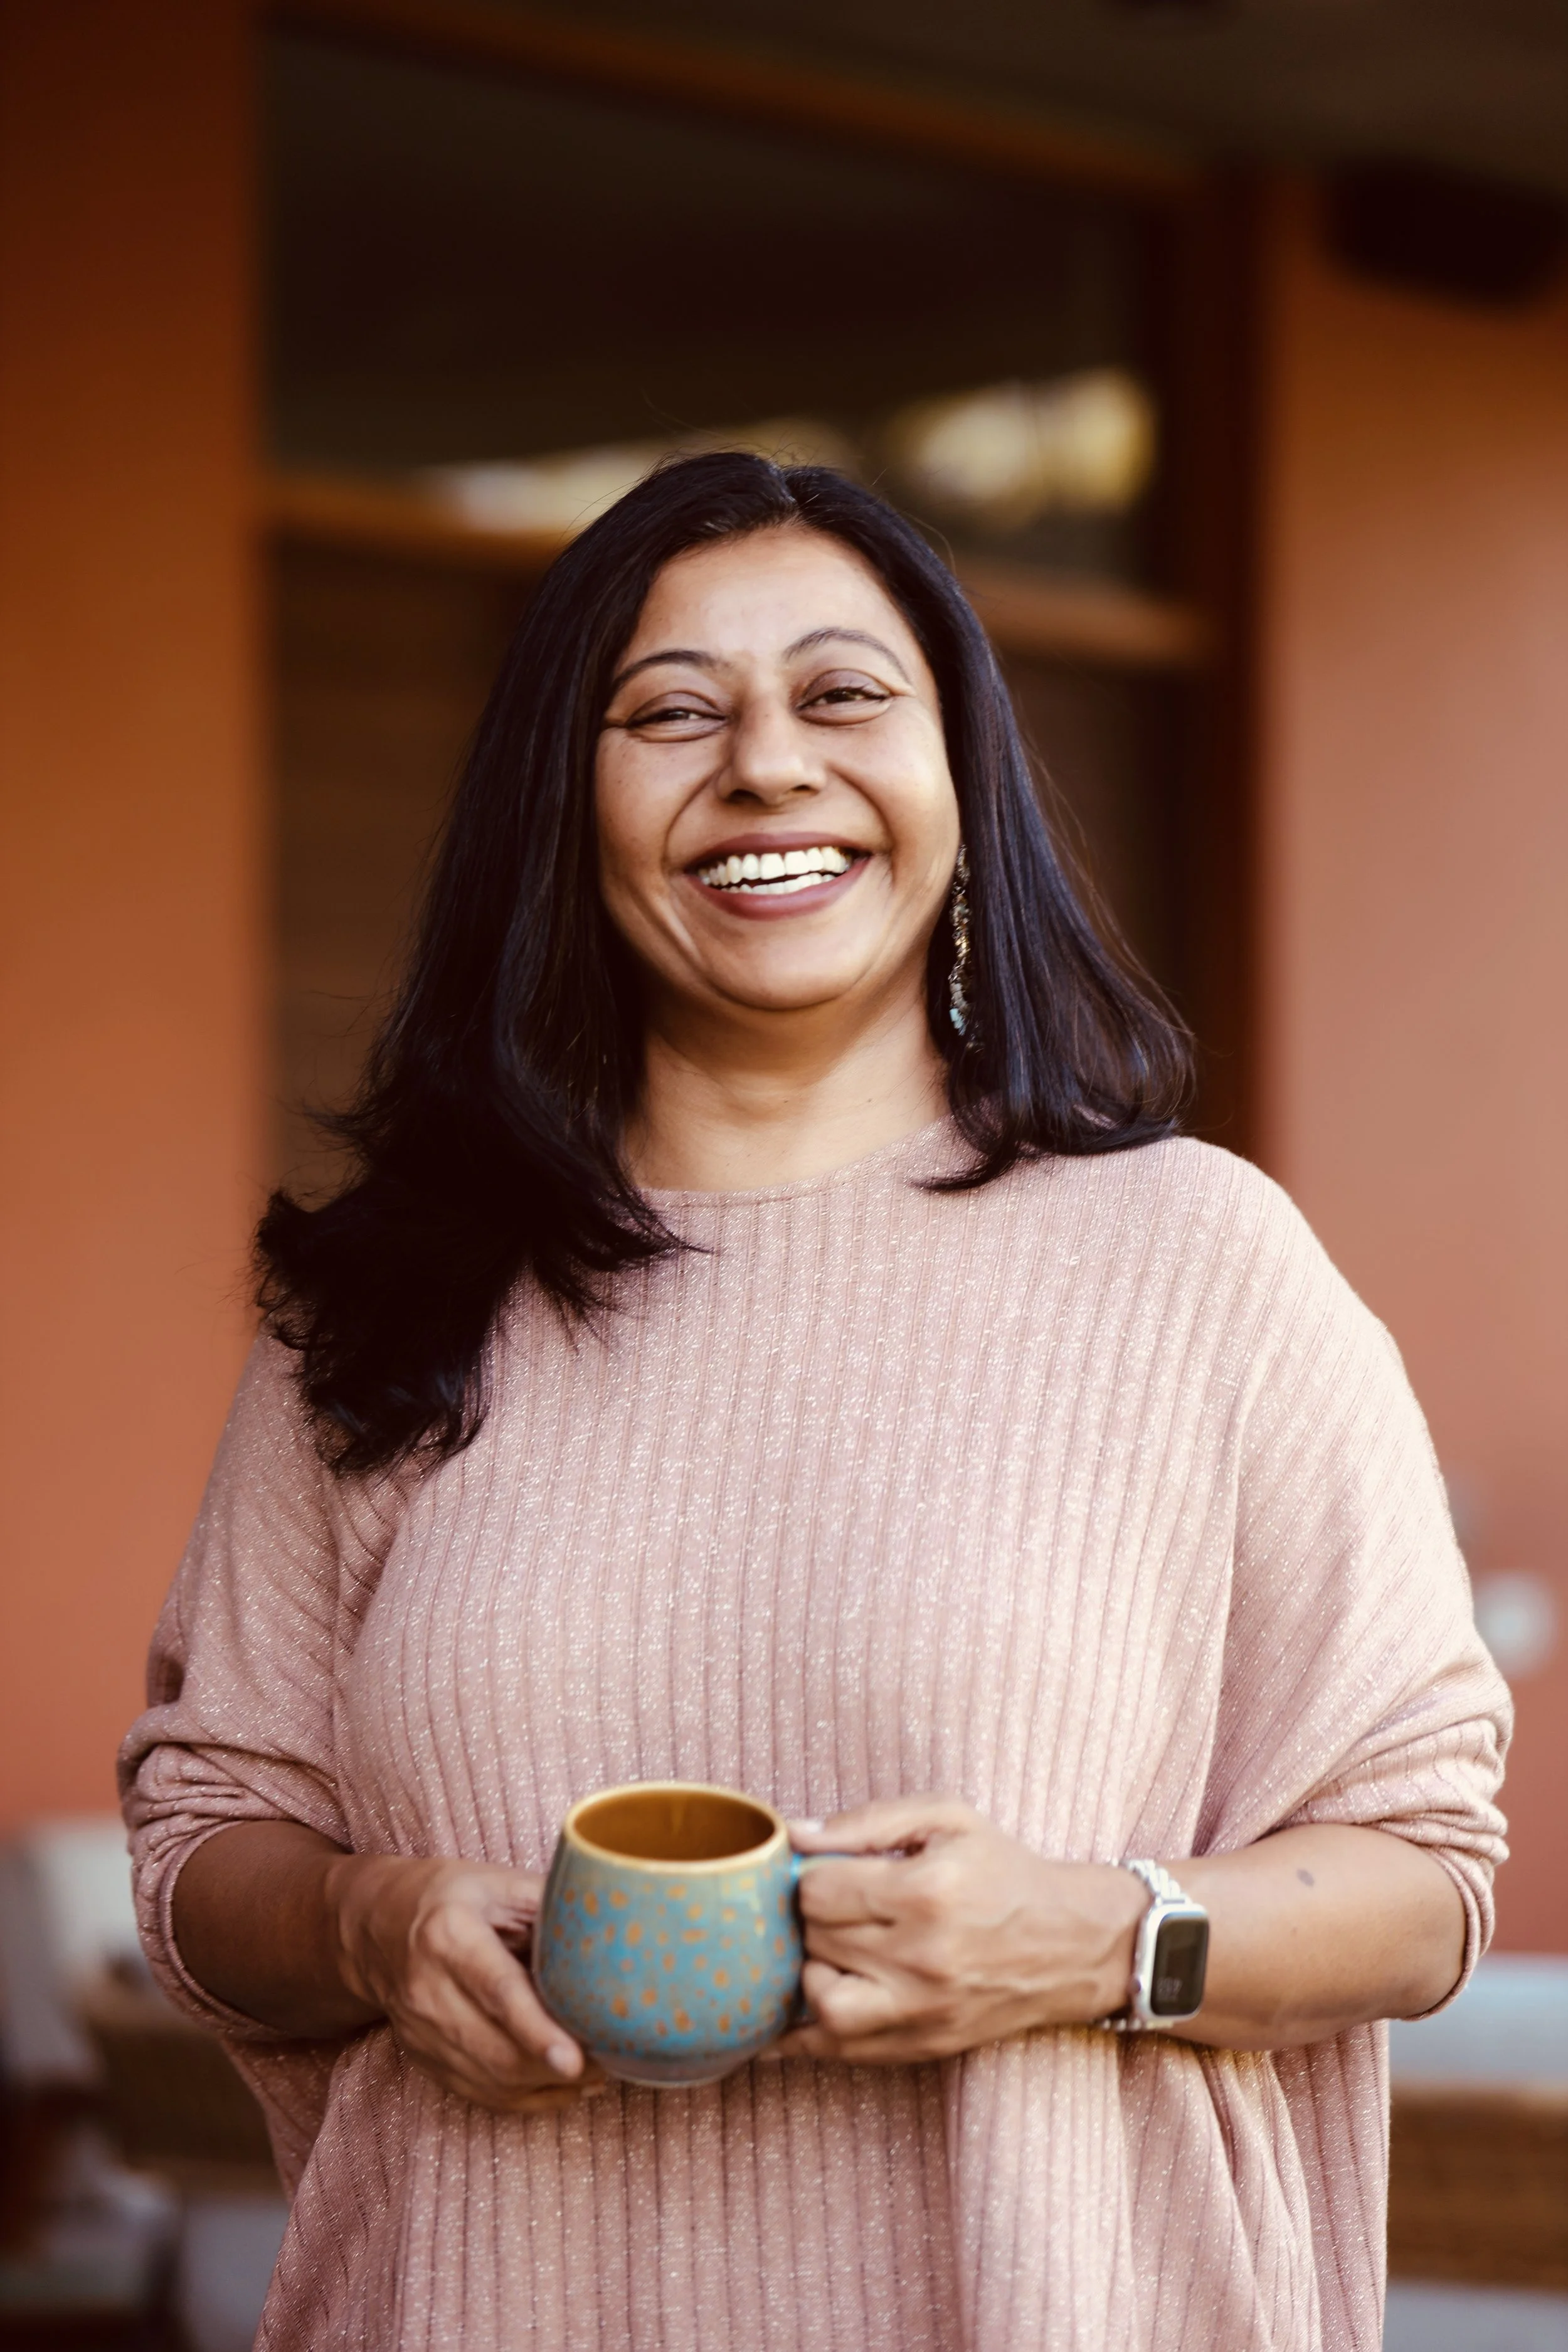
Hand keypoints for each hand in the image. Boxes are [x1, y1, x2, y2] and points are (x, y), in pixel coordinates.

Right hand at [325, 1854, 605, 2114]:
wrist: (375, 1929)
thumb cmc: (449, 1897)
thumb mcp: (496, 1883)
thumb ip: (549, 1904)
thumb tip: (612, 1926)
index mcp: (449, 1936)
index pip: (498, 1992)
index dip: (537, 2030)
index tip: (573, 2059)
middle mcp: (428, 1992)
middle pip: (498, 2049)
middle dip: (559, 2066)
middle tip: (612, 2059)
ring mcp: (422, 2035)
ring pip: (492, 2081)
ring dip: (549, 2086)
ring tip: (600, 2073)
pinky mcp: (425, 2061)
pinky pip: (481, 2094)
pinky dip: (527, 2098)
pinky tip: (565, 2086)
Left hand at [772, 1798, 1145, 2064]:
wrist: (1072, 1941)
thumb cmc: (1004, 1870)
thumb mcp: (947, 1818)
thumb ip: (867, 1821)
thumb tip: (795, 1837)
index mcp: (926, 1892)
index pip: (818, 1891)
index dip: (812, 1877)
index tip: (831, 1873)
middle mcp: (922, 1957)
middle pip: (816, 1941)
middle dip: (811, 1920)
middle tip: (830, 1908)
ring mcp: (923, 2010)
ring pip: (822, 2002)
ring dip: (809, 1971)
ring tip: (828, 1951)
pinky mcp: (924, 2046)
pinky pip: (841, 2052)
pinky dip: (802, 2036)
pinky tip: (782, 2017)